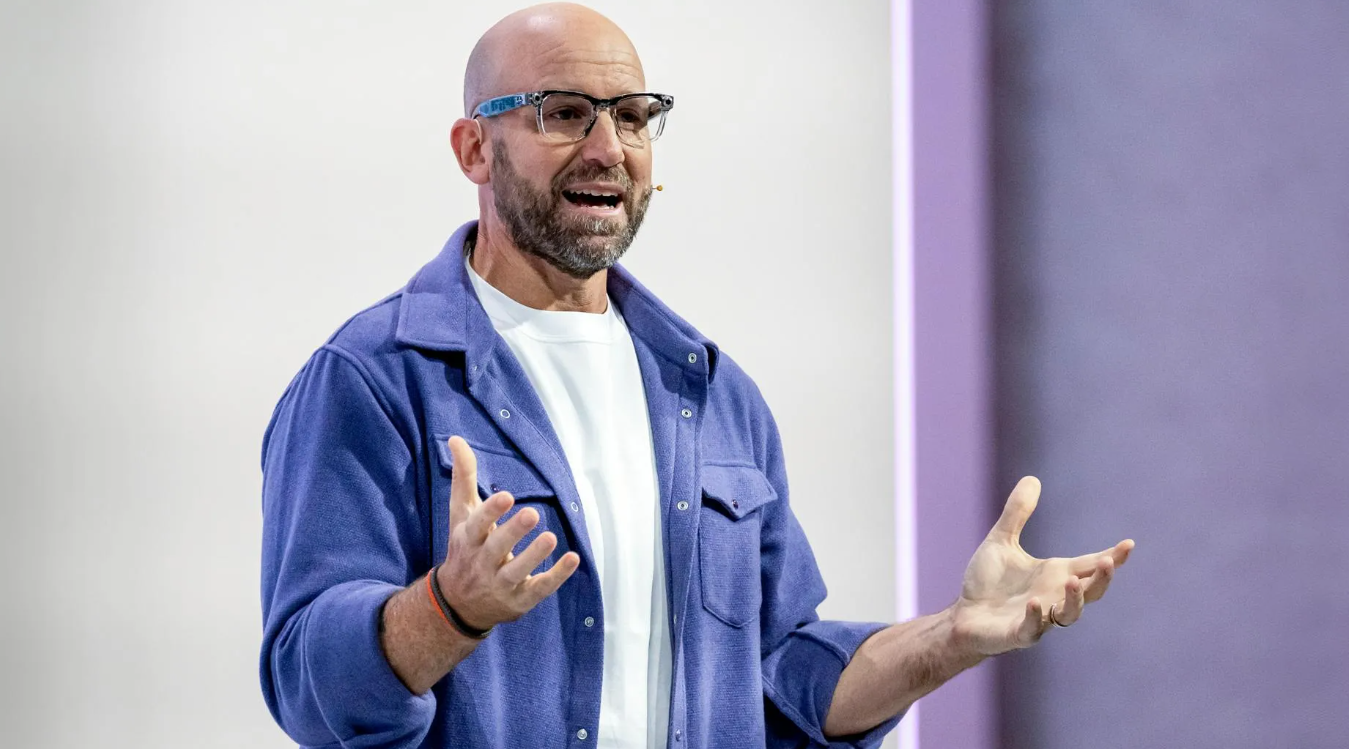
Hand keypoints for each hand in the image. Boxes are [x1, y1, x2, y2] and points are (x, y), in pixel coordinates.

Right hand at [436, 436, 579, 629]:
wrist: (457, 605)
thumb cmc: (465, 548)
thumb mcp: (460, 514)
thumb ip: (463, 476)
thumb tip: (456, 438)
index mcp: (468, 539)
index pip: (477, 524)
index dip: (490, 512)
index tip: (506, 496)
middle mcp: (481, 563)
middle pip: (496, 548)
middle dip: (513, 532)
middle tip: (533, 513)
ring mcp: (500, 584)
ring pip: (516, 571)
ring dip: (534, 556)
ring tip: (550, 537)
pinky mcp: (519, 600)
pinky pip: (539, 589)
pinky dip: (556, 576)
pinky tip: (573, 558)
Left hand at [952, 476, 1134, 655]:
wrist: (963, 617)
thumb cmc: (987, 583)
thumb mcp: (1001, 541)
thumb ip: (1017, 513)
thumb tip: (1033, 478)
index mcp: (1055, 575)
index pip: (1091, 565)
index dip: (1112, 556)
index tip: (1129, 544)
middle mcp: (1053, 597)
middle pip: (1091, 592)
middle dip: (1102, 579)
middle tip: (1109, 562)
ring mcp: (1039, 618)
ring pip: (1069, 615)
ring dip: (1075, 600)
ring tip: (1073, 580)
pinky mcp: (1018, 634)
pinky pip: (1032, 630)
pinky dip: (1035, 618)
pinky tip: (1033, 603)